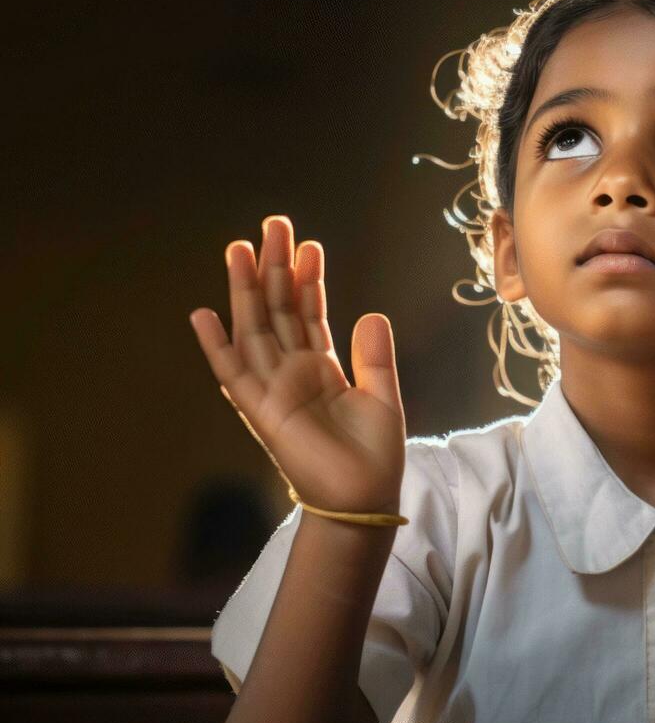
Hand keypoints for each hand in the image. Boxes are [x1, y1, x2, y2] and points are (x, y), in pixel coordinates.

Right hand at [189, 215, 406, 514]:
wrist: (364, 496)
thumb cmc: (374, 454)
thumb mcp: (383, 396)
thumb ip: (376, 357)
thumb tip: (372, 313)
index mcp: (322, 368)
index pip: (309, 313)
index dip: (307, 279)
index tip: (307, 244)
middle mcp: (293, 372)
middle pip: (279, 310)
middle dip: (275, 268)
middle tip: (274, 225)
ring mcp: (274, 388)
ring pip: (256, 328)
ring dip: (247, 290)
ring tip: (240, 248)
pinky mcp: (262, 410)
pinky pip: (234, 374)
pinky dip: (217, 346)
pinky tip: (203, 314)